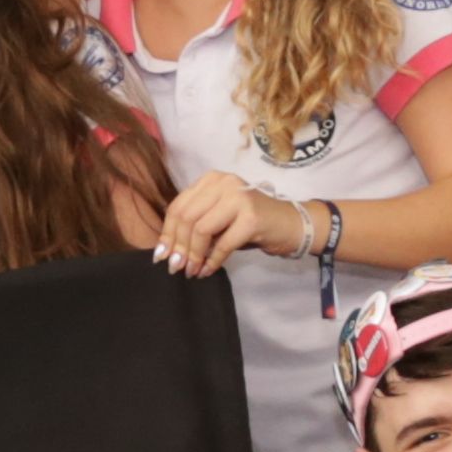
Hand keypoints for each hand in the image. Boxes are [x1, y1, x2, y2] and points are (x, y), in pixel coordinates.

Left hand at [153, 172, 293, 277]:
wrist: (290, 224)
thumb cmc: (250, 223)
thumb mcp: (218, 217)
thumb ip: (195, 224)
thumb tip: (167, 250)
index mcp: (211, 180)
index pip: (178, 206)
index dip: (167, 233)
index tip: (161, 255)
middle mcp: (224, 183)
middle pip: (186, 217)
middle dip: (178, 246)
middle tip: (176, 267)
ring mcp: (239, 198)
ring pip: (201, 229)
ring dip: (193, 255)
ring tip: (191, 271)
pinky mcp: (252, 218)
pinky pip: (222, 244)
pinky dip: (212, 261)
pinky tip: (207, 271)